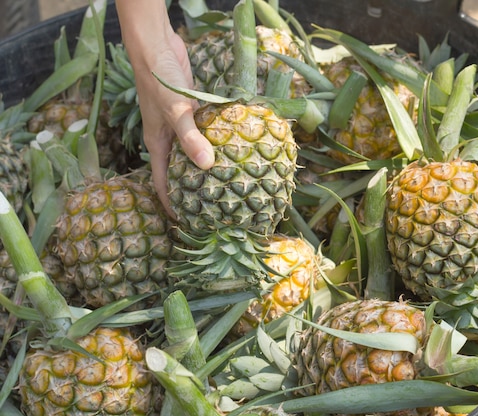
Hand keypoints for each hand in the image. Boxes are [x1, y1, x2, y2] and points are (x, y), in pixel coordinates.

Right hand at [116, 0, 213, 215]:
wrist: (157, 47)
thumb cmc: (160, 81)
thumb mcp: (176, 112)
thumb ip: (191, 138)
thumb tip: (208, 167)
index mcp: (158, 145)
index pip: (164, 184)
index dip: (173, 205)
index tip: (188, 224)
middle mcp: (168, 139)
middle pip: (180, 172)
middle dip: (194, 190)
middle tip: (215, 207)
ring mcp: (181, 126)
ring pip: (195, 153)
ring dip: (209, 166)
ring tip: (230, 183)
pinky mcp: (194, 113)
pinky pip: (206, 134)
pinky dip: (218, 142)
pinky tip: (236, 149)